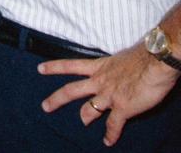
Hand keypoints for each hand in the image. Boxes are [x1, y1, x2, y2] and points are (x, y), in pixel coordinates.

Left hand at [39, 45, 180, 145]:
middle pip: (71, 91)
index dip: (54, 67)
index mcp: (99, 66)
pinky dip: (111, 134)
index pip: (71, 65)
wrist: (156, 62)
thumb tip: (120, 65)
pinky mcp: (122, 108)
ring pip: (88, 109)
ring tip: (83, 122)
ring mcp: (109, 96)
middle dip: (56, 99)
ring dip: (85, 118)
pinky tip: (107, 141)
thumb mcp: (121, 56)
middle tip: (45, 106)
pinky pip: (113, 125)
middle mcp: (100, 81)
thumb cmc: (144, 54)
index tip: (40, 69)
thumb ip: (116, 65)